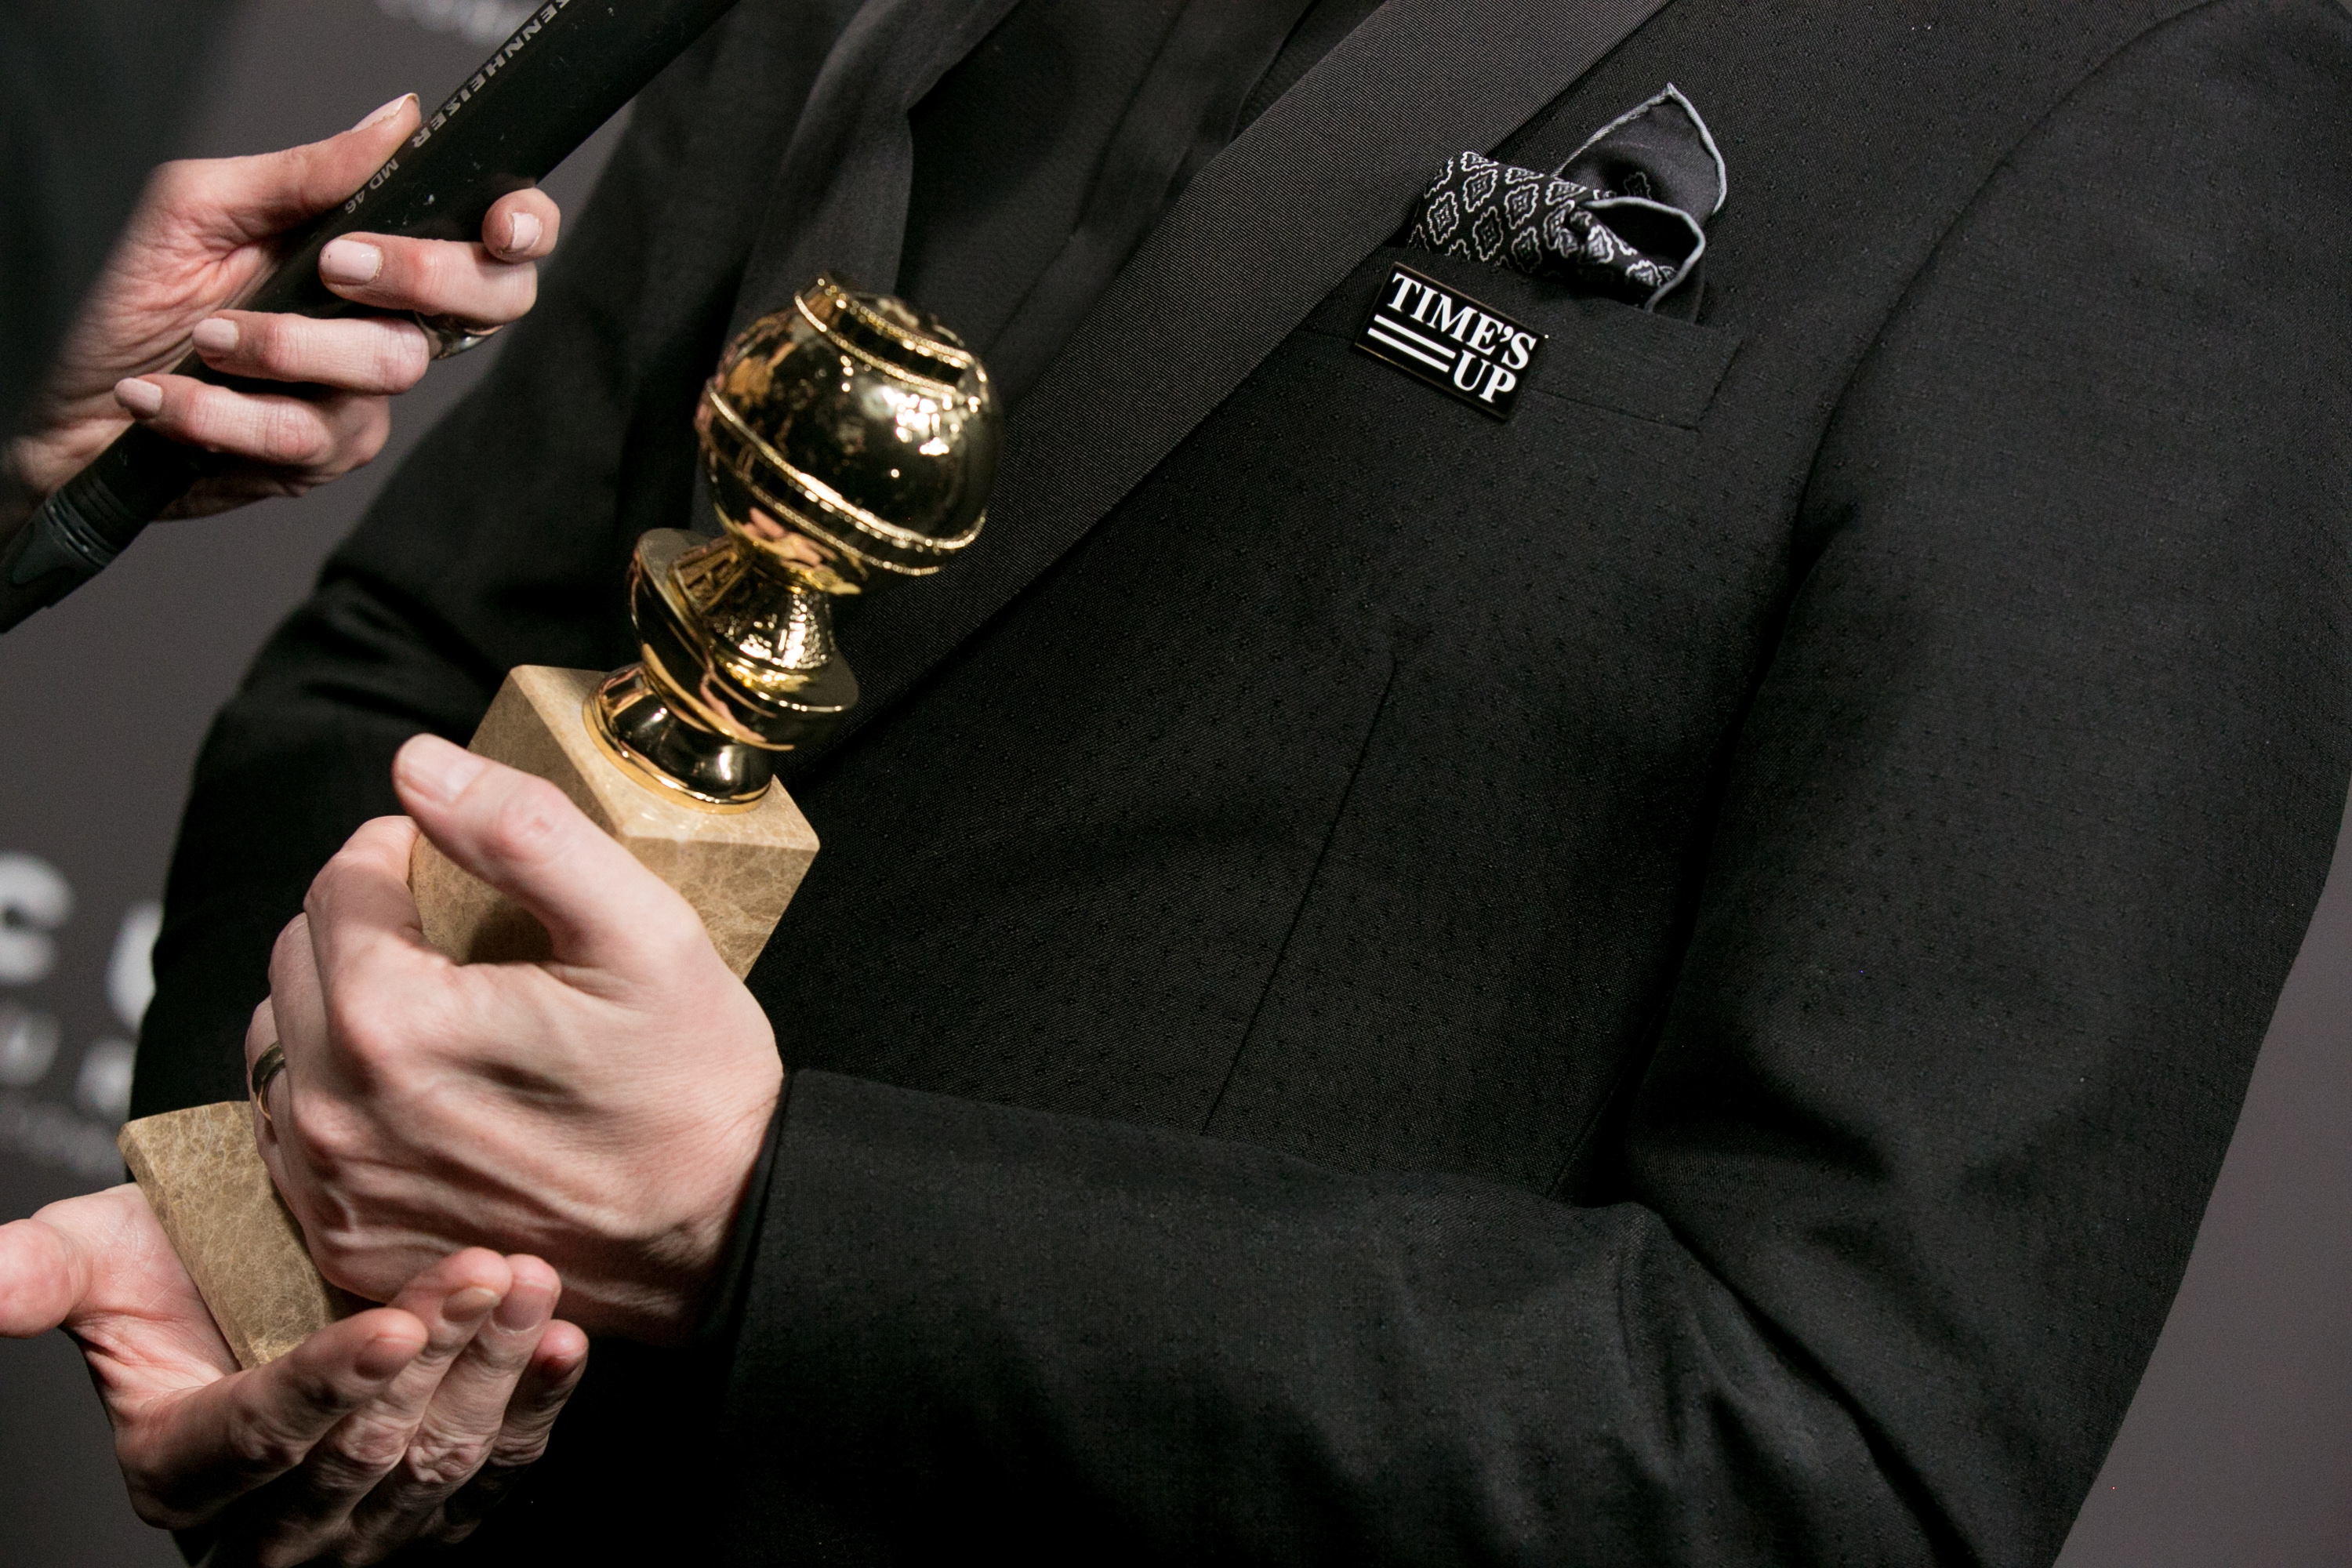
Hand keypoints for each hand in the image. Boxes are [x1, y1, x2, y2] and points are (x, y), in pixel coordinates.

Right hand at [0, 1183, 587, 1563]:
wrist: (262, 1269)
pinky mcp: (438, 1504)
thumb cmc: (180, 1263)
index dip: (330, 1384)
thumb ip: (45, 1276)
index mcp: (181, 1466)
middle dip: (432, 1360)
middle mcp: (269, 1518)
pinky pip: (500, 1472)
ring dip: (493, 1373)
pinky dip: (538, 1407)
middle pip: (362, 1454)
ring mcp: (361, 1520)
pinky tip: (561, 1346)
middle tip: (483, 1268)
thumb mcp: (101, 1260)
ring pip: (436, 1462)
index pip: (263, 1435)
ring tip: (528, 1284)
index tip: (394, 1325)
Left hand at [2, 92, 559, 527]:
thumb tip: (396, 120)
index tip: (498, 227)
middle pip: (485, 306)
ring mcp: (359, 394)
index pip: (491, 241)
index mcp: (372, 252)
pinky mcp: (319, 457)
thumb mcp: (197, 206)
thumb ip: (304, 172)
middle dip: (420, 277)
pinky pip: (307, 435)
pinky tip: (164, 395)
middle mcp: (382, 322)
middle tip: (333, 266)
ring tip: (204, 338)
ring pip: (387, 370)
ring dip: (281, 349)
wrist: (62, 408)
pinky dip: (221, 412)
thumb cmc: (122, 301)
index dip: (522, 230)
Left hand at [254, 734, 783, 1343]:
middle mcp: (334, 1113)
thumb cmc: (692, 1089)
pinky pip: (296, 1132)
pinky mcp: (347, 1241)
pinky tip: (426, 1090)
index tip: (465, 865)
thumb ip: (525, 833)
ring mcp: (333, 1188)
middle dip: (369, 924)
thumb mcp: (643, 932)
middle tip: (465, 938)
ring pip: (282, 1042)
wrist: (720, 1238)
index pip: (341, 881)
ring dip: (339, 1007)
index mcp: (387, 1022)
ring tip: (442, 1012)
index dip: (405, 851)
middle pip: (299, 956)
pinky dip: (341, 1094)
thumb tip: (418, 765)